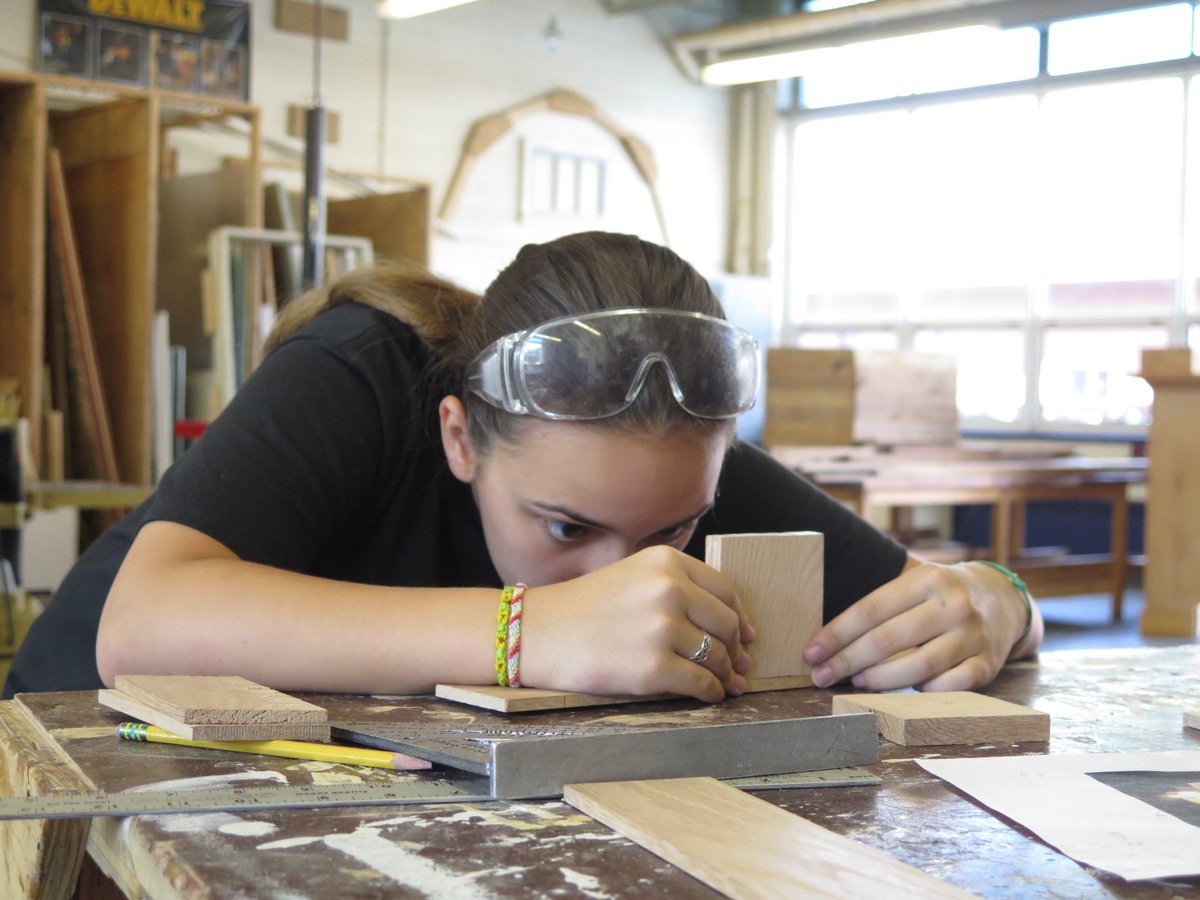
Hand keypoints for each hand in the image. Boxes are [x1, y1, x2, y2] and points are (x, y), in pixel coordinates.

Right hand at [519, 545, 755, 701]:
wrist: (537, 633)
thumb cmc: (583, 609)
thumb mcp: (633, 576)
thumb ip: (678, 590)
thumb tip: (737, 629)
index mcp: (667, 562)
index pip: (726, 591)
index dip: (738, 618)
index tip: (742, 636)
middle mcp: (669, 589)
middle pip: (727, 624)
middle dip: (735, 650)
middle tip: (737, 666)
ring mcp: (662, 629)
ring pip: (717, 656)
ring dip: (725, 675)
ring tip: (723, 683)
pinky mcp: (653, 668)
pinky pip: (701, 683)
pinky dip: (711, 693)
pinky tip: (707, 695)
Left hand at [803, 560, 1034, 691]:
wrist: (1004, 599)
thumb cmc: (942, 595)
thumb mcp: (916, 585)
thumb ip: (881, 607)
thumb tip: (828, 643)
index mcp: (927, 579)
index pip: (871, 609)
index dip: (836, 634)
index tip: (811, 653)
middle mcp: (952, 605)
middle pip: (888, 640)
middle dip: (847, 661)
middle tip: (821, 677)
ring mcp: (972, 636)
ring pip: (917, 667)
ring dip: (879, 680)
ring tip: (857, 681)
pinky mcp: (988, 665)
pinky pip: (949, 687)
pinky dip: (922, 692)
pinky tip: (904, 691)